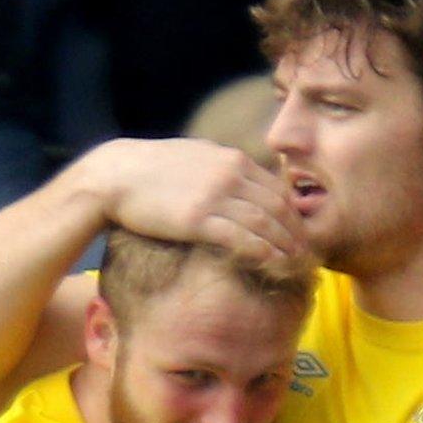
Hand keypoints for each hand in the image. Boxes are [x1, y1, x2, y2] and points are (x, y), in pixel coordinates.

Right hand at [84, 138, 304, 261]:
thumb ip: (218, 168)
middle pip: (278, 206)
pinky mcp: (198, 219)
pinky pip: (242, 237)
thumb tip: (234, 178)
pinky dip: (263, 251)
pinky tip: (274, 264)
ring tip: (297, 263)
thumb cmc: (148, 170)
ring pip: (266, 222)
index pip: (276, 187)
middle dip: (297, 231)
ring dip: (286, 245)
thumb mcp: (192, 158)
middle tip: (308, 253)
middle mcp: (229, 174)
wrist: (113, 176)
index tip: (299, 232)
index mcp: (231, 160)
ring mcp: (215, 196)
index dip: (293, 212)